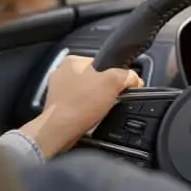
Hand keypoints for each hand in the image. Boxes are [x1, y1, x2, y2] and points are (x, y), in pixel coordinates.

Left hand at [19, 55, 142, 157]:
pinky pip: (76, 105)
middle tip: (110, 99)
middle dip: (103, 89)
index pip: (102, 64)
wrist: (60, 130)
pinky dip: (83, 110)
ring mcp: (56, 89)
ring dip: (93, 100)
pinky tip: (88, 116)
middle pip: (93, 79)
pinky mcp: (56, 105)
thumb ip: (126, 75)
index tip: (120, 87)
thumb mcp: (113, 82)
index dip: (115, 76)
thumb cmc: (80, 104)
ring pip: (84, 92)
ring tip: (98, 109)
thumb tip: (133, 78)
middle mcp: (61, 72)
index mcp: (73, 61)